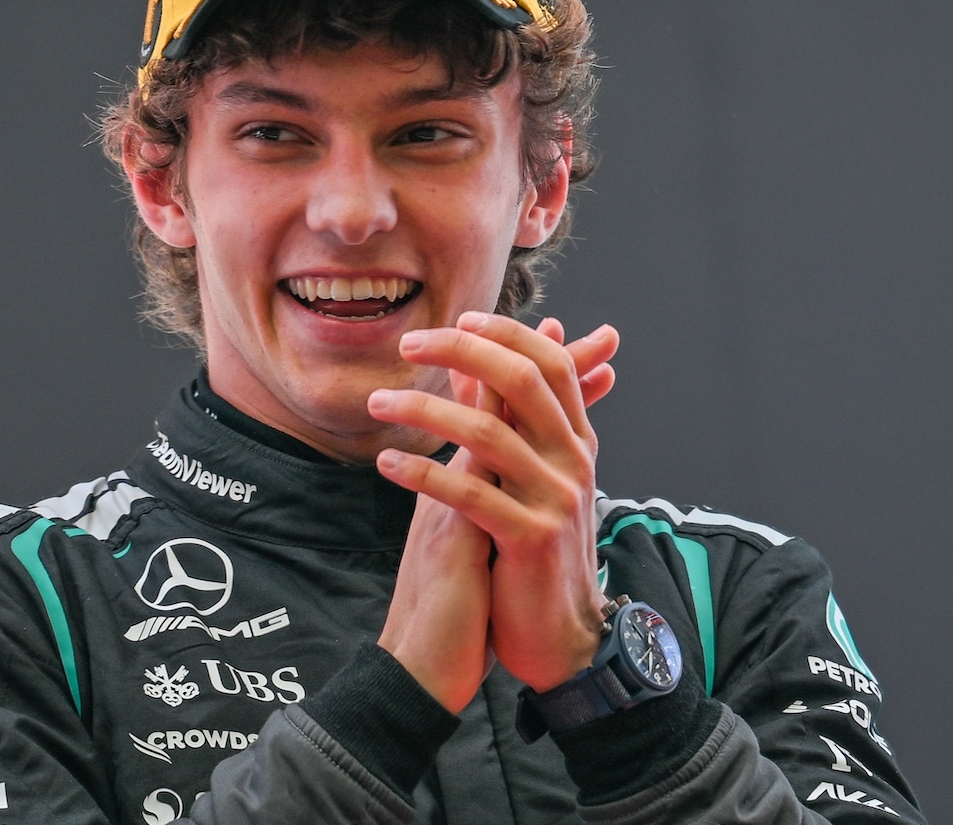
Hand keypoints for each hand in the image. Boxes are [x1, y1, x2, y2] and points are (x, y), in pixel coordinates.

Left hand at [370, 314, 619, 691]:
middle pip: (523, 381)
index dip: (506, 333)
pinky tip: (386, 462)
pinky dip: (422, 472)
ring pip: (488, 434)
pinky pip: (470, 494)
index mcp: (575, 441)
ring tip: (377, 402)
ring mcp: (556, 500)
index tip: (458, 318)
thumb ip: (502, 419)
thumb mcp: (525, 476)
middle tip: (407, 343)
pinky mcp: (530, 540)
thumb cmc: (532, 548)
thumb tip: (466, 360)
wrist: (559, 634)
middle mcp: (574, 461)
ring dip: (423, 410)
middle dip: (463, 351)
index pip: (549, 364)